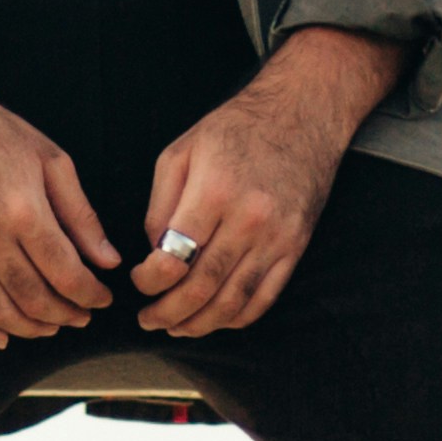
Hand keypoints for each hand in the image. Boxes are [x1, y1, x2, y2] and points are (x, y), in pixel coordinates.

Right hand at [0, 35, 117, 344]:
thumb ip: (81, 216)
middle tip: (82, 317)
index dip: (90, 295)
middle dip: (66, 315)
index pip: (66, 273)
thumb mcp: (51, 161)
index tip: (103, 300)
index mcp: (24, 210)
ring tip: (51, 327)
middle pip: (35, 298)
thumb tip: (107, 262)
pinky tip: (3, 338)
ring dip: (31, 327)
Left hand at [135, 28, 402, 335]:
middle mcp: (249, 220)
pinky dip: (236, 318)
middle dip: (168, 312)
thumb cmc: (236, 129)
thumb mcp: (181, 152)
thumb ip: (160, 205)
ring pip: (234, 302)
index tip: (139, 282)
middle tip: (147, 320)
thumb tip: (154, 252)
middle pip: (203, 288)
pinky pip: (265, 298)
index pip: (174, 258)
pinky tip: (214, 319)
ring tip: (176, 326)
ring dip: (199, 324)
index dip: (149, 281)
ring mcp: (277, 238)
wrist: (302, 114)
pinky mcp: (296, 247)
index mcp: (214, 192)